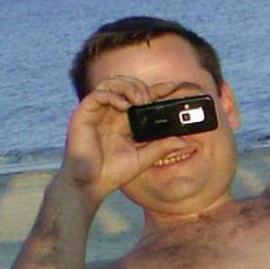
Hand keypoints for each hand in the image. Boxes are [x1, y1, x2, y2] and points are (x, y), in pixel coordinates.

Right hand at [60, 75, 189, 205]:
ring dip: (128, 87)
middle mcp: (111, 112)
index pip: (142, 97)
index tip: (174, 87)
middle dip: (140, 86)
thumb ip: (163, 147)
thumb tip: (186, 142)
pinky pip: (98, 94)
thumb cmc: (113, 172)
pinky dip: (113, 95)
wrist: (90, 185)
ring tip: (140, 100)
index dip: (157, 89)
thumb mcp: (144, 158)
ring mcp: (97, 112)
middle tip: (150, 99)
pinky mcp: (83, 114)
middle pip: (126, 84)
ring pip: (111, 83)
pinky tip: (124, 106)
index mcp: (124, 120)